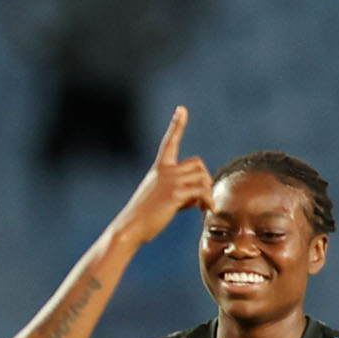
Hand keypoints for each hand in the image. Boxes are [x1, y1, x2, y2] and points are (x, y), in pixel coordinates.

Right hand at [110, 106, 212, 246]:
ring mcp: (170, 181)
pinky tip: (207, 210)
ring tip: (203, 207)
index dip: (176, 125)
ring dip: (208, 192)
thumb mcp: (160, 198)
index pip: (169, 142)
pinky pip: (202, 191)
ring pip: (202, 177)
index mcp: (159, 169)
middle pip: (198, 163)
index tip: (181, 109)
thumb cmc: (144, 218)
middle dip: (205, 179)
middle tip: (202, 198)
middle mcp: (165, 171)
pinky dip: (209, 200)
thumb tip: (200, 196)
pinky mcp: (175, 194)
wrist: (129, 228)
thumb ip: (180, 191)